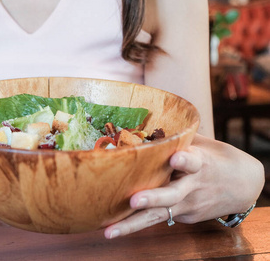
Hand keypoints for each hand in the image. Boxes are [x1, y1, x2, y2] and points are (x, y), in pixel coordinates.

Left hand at [104, 134, 263, 238]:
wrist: (244, 185)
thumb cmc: (216, 158)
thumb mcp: (203, 144)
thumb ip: (179, 138)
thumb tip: (145, 124)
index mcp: (200, 163)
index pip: (193, 162)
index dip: (185, 161)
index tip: (176, 158)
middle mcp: (193, 187)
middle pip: (172, 195)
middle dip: (152, 198)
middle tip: (134, 200)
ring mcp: (188, 206)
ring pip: (159, 215)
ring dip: (132, 224)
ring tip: (110, 231)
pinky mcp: (185, 217)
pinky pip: (160, 216)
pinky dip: (137, 219)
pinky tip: (114, 224)